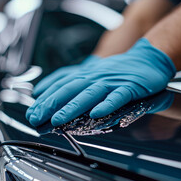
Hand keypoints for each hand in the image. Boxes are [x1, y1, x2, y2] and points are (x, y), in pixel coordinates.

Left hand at [26, 38, 175, 126]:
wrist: (149, 60)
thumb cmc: (119, 71)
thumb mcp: (92, 73)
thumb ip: (70, 81)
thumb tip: (42, 90)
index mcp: (86, 74)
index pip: (61, 85)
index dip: (45, 99)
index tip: (31, 112)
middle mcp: (96, 76)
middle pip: (70, 89)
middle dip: (51, 104)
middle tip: (36, 117)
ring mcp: (113, 81)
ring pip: (90, 93)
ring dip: (73, 106)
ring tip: (58, 119)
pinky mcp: (130, 87)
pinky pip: (118, 96)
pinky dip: (107, 104)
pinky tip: (97, 114)